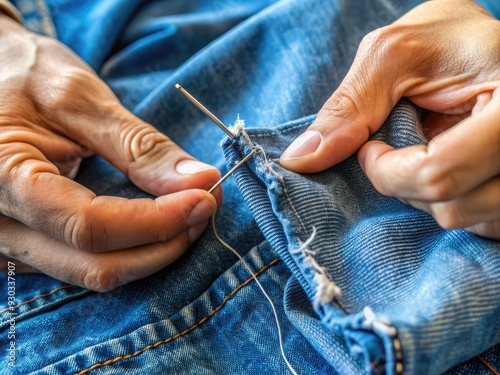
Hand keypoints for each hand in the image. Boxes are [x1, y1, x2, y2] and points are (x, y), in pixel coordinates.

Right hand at [0, 14, 221, 290]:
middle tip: (205, 207)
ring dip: (150, 252)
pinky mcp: (28, 241)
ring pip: (92, 273)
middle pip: (94, 265)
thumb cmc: (23, 73)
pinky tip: (155, 223)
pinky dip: (129, 250)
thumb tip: (200, 180)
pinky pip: (84, 263)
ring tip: (186, 213)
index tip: (205, 198)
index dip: (157, 221)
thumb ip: (139, 145)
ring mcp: (10, 239)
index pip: (90, 226)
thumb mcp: (80, 97)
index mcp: (2, 177)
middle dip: (162, 245)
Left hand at [280, 0, 499, 239]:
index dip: (388, 170)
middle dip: (403, 184)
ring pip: (467, 222)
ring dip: (427, 196)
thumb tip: (299, 159)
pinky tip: (447, 171)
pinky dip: (452, 203)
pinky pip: (485, 225)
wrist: (484, 47)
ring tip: (425, 155)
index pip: (440, 173)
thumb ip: (349, 108)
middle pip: (450, 206)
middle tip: (395, 150)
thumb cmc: (446, 39)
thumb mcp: (393, 56)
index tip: (369, 149)